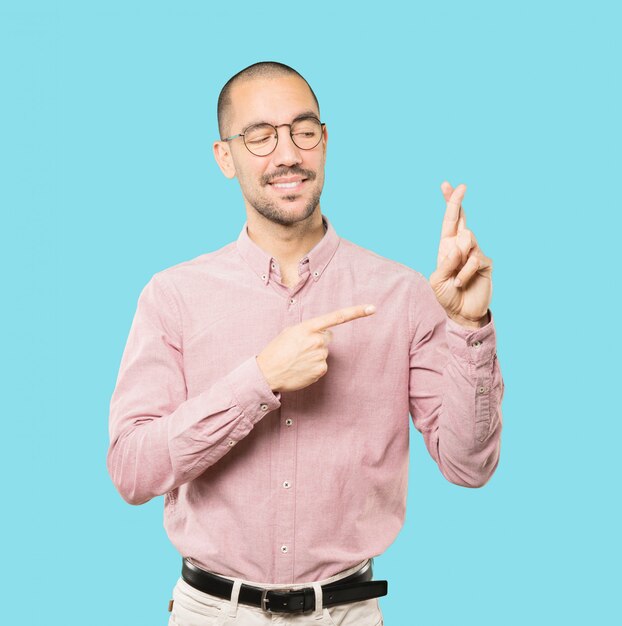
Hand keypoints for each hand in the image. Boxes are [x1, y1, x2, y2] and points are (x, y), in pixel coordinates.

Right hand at [256, 304, 375, 392]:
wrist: (267, 373)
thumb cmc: (276, 351)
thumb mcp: (290, 332)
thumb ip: (308, 329)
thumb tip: (322, 334)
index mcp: (308, 327)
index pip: (337, 317)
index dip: (356, 312)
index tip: (372, 308)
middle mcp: (317, 341)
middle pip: (327, 337)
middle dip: (317, 340)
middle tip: (300, 348)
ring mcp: (320, 356)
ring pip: (324, 352)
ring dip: (314, 354)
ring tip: (297, 359)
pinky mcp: (321, 370)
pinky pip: (322, 365)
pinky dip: (313, 366)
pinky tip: (301, 367)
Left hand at [429, 181, 492, 327]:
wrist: (461, 314)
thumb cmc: (446, 297)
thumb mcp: (438, 280)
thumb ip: (446, 262)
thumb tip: (460, 244)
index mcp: (447, 247)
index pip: (449, 221)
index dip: (450, 203)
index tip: (447, 185)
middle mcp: (461, 247)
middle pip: (462, 219)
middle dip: (457, 201)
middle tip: (460, 186)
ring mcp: (475, 253)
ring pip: (467, 239)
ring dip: (457, 259)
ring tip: (455, 279)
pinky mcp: (485, 263)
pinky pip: (473, 259)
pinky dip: (464, 272)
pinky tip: (461, 283)